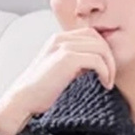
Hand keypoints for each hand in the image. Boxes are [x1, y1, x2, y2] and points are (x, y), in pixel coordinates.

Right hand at [0, 27, 116, 134]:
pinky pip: (97, 59)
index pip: (90, 34)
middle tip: (110, 77)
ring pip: (101, 47)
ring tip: (108, 82)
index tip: (105, 70)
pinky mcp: (67, 58)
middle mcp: (61, 38)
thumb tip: (97, 66)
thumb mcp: (61, 70)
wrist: (24, 99)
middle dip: (109, 57)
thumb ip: (76, 63)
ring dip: (110, 65)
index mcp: (59, 39)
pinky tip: (104, 84)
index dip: (102, 51)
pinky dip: (106, 71)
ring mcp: (63, 46)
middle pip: (98, 38)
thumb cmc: (41, 90)